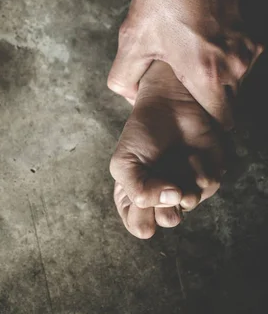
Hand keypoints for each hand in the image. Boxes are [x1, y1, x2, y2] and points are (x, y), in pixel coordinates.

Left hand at [107, 0, 262, 127]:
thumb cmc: (161, 0)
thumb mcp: (132, 42)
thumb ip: (124, 79)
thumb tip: (130, 98)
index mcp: (207, 74)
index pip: (222, 120)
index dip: (207, 125)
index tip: (194, 122)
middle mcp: (235, 63)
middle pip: (229, 100)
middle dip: (209, 100)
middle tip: (185, 90)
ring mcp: (247, 45)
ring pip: (236, 78)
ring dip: (217, 77)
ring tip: (190, 64)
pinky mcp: (251, 29)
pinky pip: (240, 57)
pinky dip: (223, 58)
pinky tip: (200, 46)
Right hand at [110, 61, 223, 238]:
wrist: (170, 106)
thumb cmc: (142, 134)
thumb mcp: (123, 162)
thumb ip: (136, 190)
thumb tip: (172, 199)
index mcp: (136, 198)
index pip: (139, 225)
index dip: (141, 215)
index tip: (139, 198)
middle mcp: (162, 198)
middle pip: (166, 221)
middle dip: (165, 203)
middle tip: (163, 182)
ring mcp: (185, 188)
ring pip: (188, 205)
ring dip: (181, 182)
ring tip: (175, 161)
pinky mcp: (206, 178)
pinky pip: (207, 187)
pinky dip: (197, 168)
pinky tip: (190, 154)